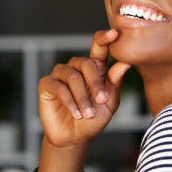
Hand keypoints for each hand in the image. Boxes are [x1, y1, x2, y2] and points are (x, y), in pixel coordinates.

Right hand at [38, 29, 131, 149]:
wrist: (74, 138)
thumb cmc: (93, 119)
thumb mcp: (109, 103)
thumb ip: (114, 83)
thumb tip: (125, 63)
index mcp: (94, 68)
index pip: (98, 47)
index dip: (105, 39)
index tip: (114, 33)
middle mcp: (76, 67)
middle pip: (86, 63)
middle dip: (95, 83)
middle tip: (101, 101)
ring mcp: (60, 75)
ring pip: (72, 77)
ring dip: (82, 97)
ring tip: (88, 114)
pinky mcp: (46, 85)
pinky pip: (59, 87)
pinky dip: (70, 101)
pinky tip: (76, 113)